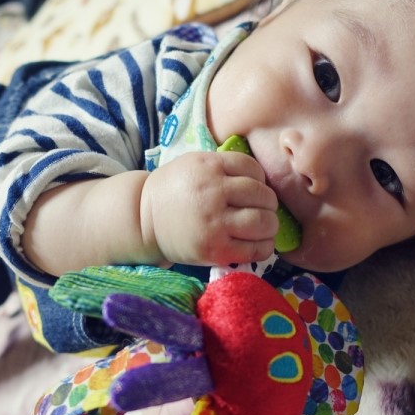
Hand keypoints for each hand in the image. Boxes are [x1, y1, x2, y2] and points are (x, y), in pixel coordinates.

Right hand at [140, 151, 278, 265]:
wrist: (144, 220)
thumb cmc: (174, 190)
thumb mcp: (195, 163)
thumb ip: (225, 166)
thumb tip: (264, 182)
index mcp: (209, 167)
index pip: (253, 169)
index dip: (260, 179)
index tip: (253, 189)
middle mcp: (213, 193)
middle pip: (263, 196)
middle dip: (268, 203)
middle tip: (262, 209)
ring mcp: (214, 224)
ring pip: (264, 222)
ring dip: (270, 225)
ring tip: (263, 227)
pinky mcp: (215, 250)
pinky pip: (255, 249)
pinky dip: (264, 247)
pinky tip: (257, 243)